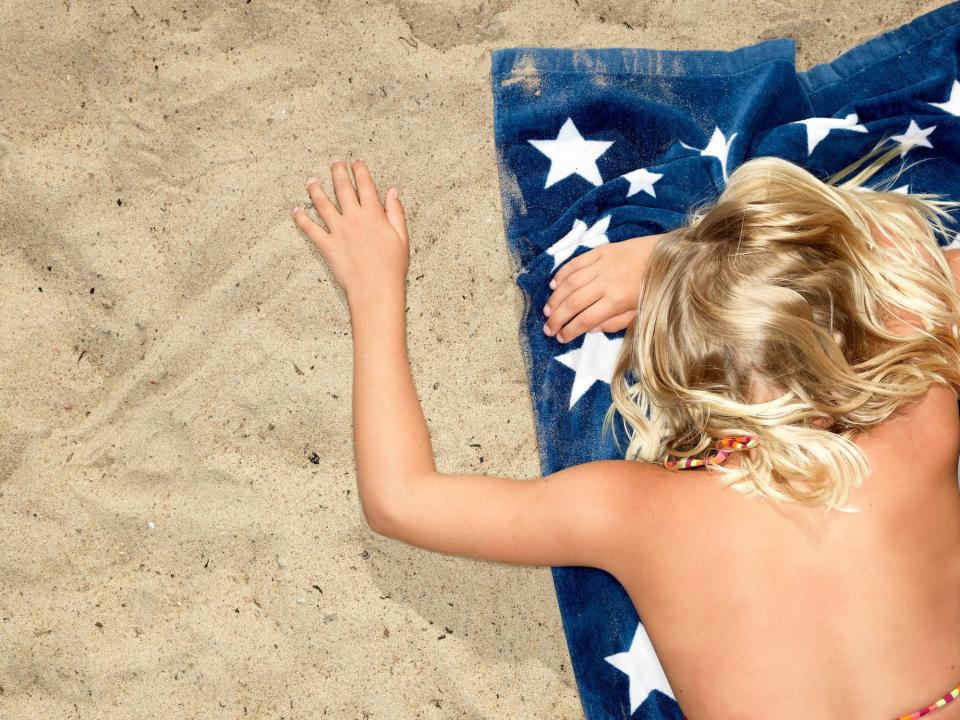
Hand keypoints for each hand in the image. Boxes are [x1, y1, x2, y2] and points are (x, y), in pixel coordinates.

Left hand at [292, 160, 408, 306]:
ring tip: (312, 180)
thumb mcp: (402, 236)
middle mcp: (354, 218)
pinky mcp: (327, 245)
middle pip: (342, 188)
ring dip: (316, 189)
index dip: (360, 171)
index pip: (365, 185)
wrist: (375, 288)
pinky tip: (296, 210)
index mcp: (374, 214)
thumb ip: (396, 212)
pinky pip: (310, 229)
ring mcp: (338, 231)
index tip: (356, 164)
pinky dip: (301, 218)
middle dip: (338, 172)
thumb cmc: (392, 266)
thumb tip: (393, 192)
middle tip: (335, 163)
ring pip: (323, 203)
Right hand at [542, 234, 662, 342]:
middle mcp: (606, 281)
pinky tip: (554, 285)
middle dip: (557, 318)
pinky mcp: (601, 250)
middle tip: (547, 329)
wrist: (672, 256)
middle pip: (573, 303)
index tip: (560, 338)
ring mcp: (602, 264)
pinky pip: (576, 263)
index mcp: (617, 300)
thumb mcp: (642, 313)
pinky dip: (562, 274)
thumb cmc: (659, 288)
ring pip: (570, 283)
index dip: (570, 331)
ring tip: (547, 311)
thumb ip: (617, 322)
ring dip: (555, 298)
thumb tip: (592, 328)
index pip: (586, 319)